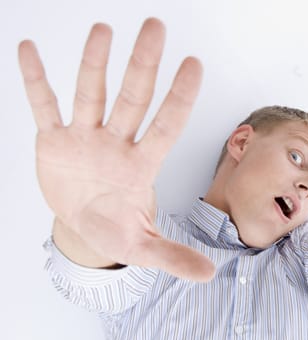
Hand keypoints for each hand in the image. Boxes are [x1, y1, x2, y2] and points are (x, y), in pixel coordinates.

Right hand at [19, 18, 214, 281]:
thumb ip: (173, 256)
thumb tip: (209, 274)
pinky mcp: (54, 140)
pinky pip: (44, 105)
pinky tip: (28, 50)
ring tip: (103, 28)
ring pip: (92, 93)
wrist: (84, 226)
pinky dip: (36, 81)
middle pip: (133, 98)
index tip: (194, 64)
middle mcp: (116, 143)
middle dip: (143, 64)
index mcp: (141, 165)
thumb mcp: (144, 246)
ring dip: (95, 62)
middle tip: (156, 26)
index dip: (178, 97)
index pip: (166, 125)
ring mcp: (85, 138)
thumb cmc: (116, 228)